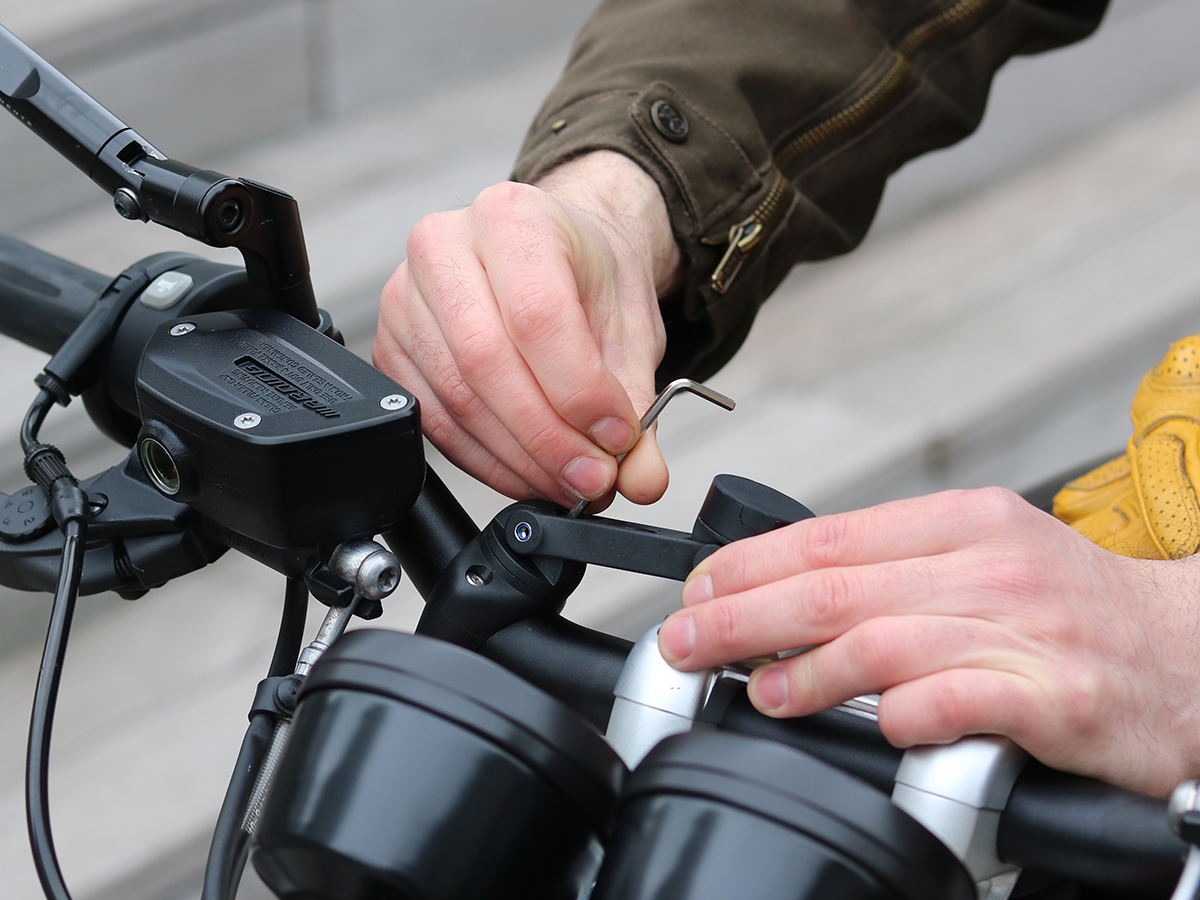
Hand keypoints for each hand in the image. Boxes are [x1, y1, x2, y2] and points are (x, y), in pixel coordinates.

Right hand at [373, 151, 680, 507]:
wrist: (555, 255)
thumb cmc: (585, 276)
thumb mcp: (631, 326)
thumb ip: (639, 402)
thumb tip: (641, 477)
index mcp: (512, 217)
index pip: (537, 315)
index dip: (579, 391)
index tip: (616, 439)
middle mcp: (443, 246)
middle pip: (486, 362)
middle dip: (547, 438)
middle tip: (592, 478)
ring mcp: (405, 298)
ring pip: (456, 400)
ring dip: (519, 459)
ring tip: (569, 479)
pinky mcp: (390, 349)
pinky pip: (433, 422)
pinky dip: (486, 462)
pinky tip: (528, 472)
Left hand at [658, 487, 1199, 795]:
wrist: (1189, 654)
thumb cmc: (1068, 610)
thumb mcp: (982, 558)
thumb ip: (893, 571)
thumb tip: (784, 592)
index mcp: (960, 521)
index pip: (828, 536)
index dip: (749, 567)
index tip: (698, 592)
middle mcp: (988, 565)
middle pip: (835, 588)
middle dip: (743, 617)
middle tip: (687, 643)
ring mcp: (1023, 628)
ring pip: (883, 642)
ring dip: (805, 672)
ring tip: (759, 693)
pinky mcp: (1055, 696)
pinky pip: (957, 701)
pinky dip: (903, 714)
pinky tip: (873, 726)